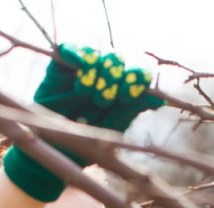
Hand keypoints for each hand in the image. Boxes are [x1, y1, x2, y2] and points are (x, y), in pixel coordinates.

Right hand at [3, 43, 164, 201]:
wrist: (55, 153)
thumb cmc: (87, 144)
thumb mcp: (112, 128)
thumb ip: (132, 110)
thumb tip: (158, 99)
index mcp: (121, 88)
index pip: (136, 70)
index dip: (136, 77)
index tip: (128, 96)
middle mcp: (103, 75)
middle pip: (118, 58)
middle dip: (115, 76)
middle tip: (105, 99)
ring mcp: (81, 70)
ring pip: (96, 53)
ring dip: (96, 70)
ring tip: (88, 93)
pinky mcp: (58, 68)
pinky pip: (68, 48)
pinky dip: (75, 53)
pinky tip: (79, 66)